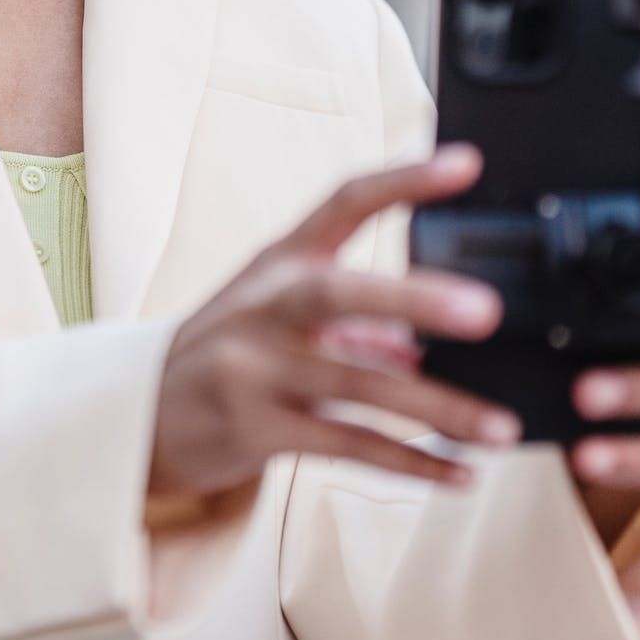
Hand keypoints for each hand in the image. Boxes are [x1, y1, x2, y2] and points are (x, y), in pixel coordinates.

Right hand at [147, 143, 512, 506]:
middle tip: (486, 312)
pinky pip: (346, 446)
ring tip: (502, 430)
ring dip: (438, 410)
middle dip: (413, 298)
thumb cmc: (224, 353)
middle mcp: (264, 308)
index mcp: (279, 264)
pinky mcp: (254, 429)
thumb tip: (426, 349)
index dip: (404, 180)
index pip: (343, 203)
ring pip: (356, 385)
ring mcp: (253, 369)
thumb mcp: (278, 317)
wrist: (137, 413)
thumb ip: (355, 325)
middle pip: (338, 292)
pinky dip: (411, 465)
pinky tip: (461, 475)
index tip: (466, 163)